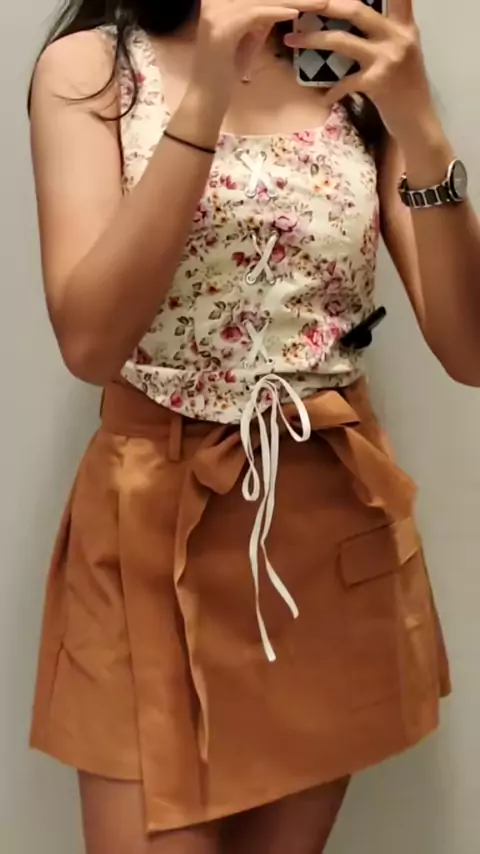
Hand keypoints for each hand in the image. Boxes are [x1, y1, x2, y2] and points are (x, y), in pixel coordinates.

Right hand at [191, 0, 301, 102]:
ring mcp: (216, 13)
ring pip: (262, 0)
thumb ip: (260, 22)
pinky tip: (295, 14)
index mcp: (219, 1)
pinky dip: (276, 14)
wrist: (205, 99)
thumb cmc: (225, 73)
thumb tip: (283, 7)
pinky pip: (254, 15)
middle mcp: (215, 1)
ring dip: (294, 1)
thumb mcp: (247, 40)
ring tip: (319, 2)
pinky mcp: (222, 28)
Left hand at [284, 0, 435, 140]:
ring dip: (312, 39)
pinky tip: (323, 98)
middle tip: (303, 4)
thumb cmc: (407, 88)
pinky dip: (331, 91)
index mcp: (404, 26)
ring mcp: (386, 59)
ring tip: (291, 40)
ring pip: (342, 40)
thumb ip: (385, 33)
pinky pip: (344, 82)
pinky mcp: (377, 82)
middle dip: (326, 5)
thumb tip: (355, 16)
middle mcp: (397, 37)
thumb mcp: (403, 52)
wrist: (418, 121)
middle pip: (356, 9)